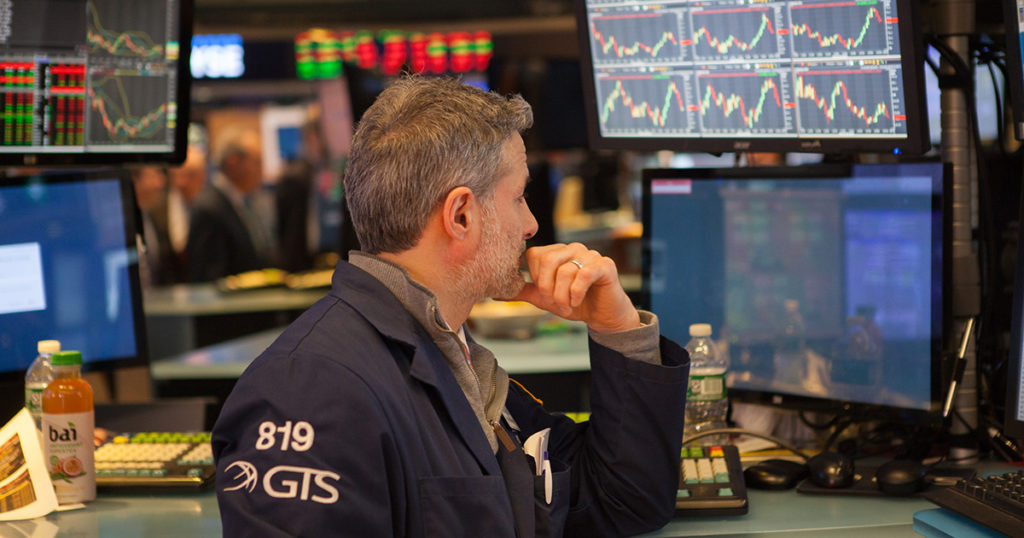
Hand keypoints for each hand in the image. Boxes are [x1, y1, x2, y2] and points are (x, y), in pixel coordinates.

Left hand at [510, 243, 640, 333]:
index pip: (534, 255)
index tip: (545, 295)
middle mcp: (572, 248)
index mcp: (557, 252)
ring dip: (563, 295)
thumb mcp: (545, 299)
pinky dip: (576, 292)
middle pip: (548, 260)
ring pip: (565, 270)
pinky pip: (583, 274)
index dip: (536, 278)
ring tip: (568, 306)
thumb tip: (496, 293)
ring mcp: (590, 254)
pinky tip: (577, 301)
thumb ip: (524, 292)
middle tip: (555, 303)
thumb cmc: (575, 303)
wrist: (603, 316)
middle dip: (547, 288)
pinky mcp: (604, 265)